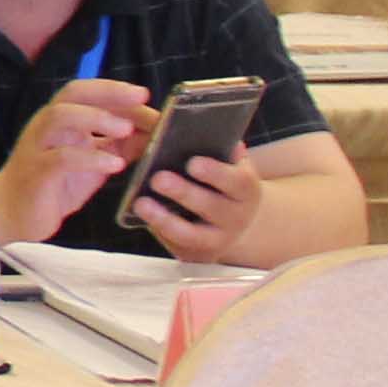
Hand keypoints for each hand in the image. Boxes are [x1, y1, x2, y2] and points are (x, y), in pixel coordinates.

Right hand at [0, 77, 153, 241]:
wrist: (11, 213)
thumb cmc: (53, 186)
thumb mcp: (91, 162)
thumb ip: (116, 146)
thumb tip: (152, 133)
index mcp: (61, 121)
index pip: (88, 93)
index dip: (117, 92)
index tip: (146, 96)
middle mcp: (47, 126)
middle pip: (73, 93)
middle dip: (108, 92)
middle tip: (140, 98)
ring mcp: (39, 147)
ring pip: (60, 116)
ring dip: (96, 118)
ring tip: (126, 131)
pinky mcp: (38, 172)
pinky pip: (62, 158)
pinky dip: (91, 158)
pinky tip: (115, 165)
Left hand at [127, 148, 268, 262]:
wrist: (236, 221)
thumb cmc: (225, 183)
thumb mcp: (230, 165)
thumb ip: (220, 150)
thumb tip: (211, 132)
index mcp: (246, 190)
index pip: (236, 181)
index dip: (215, 173)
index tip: (192, 163)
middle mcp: (236, 218)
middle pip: (211, 207)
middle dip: (184, 193)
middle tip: (158, 178)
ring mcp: (217, 240)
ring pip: (191, 234)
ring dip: (164, 219)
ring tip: (141, 203)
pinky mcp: (196, 254)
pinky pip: (175, 245)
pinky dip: (157, 231)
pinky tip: (141, 216)